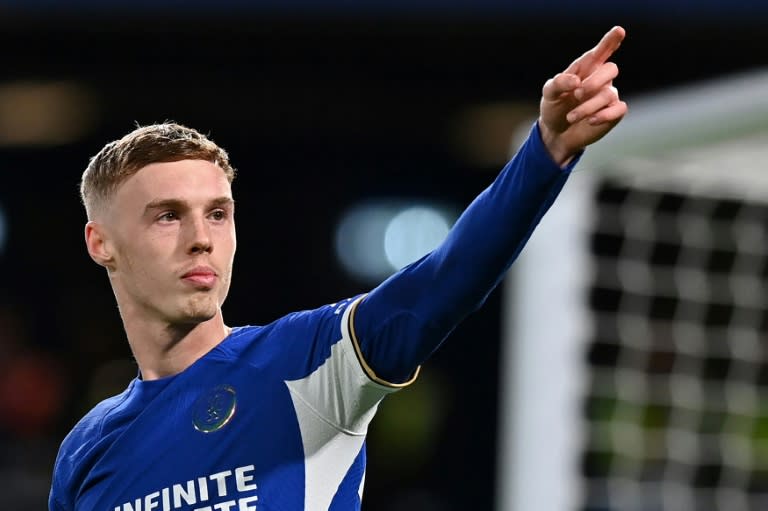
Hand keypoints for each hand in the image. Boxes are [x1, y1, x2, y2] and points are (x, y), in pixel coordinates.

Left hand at [538, 26, 627, 165]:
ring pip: (609, 94)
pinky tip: (590, 121)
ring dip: (588, 107)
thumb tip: (576, 81)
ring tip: (571, 116)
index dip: (611, 40)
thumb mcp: (549, 94)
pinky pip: (619, 109)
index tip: (619, 31)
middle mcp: (600, 79)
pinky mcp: (613, 113)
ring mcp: (608, 95)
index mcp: (586, 68)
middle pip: (611, 69)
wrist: (556, 132)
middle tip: (577, 94)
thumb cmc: (554, 107)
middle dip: (594, 82)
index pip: (602, 51)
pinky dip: (604, 115)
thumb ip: (558, 83)